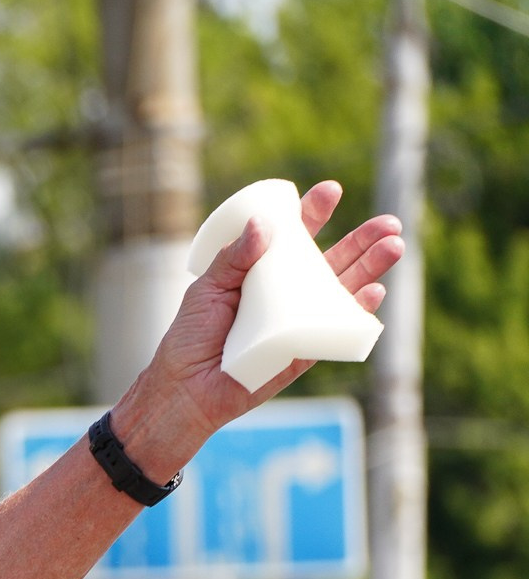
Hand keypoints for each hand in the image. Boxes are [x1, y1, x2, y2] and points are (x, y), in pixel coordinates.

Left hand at [119, 181, 403, 474]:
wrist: (185, 388)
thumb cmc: (192, 336)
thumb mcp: (208, 288)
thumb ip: (235, 257)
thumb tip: (265, 224)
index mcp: (265, 271)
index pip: (295, 237)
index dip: (313, 213)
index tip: (329, 190)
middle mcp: (289, 292)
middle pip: (333, 260)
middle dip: (362, 240)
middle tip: (388, 222)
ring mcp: (301, 319)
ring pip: (344, 289)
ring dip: (371, 268)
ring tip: (393, 245)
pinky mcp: (306, 349)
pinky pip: (337, 328)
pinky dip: (357, 311)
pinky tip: (374, 291)